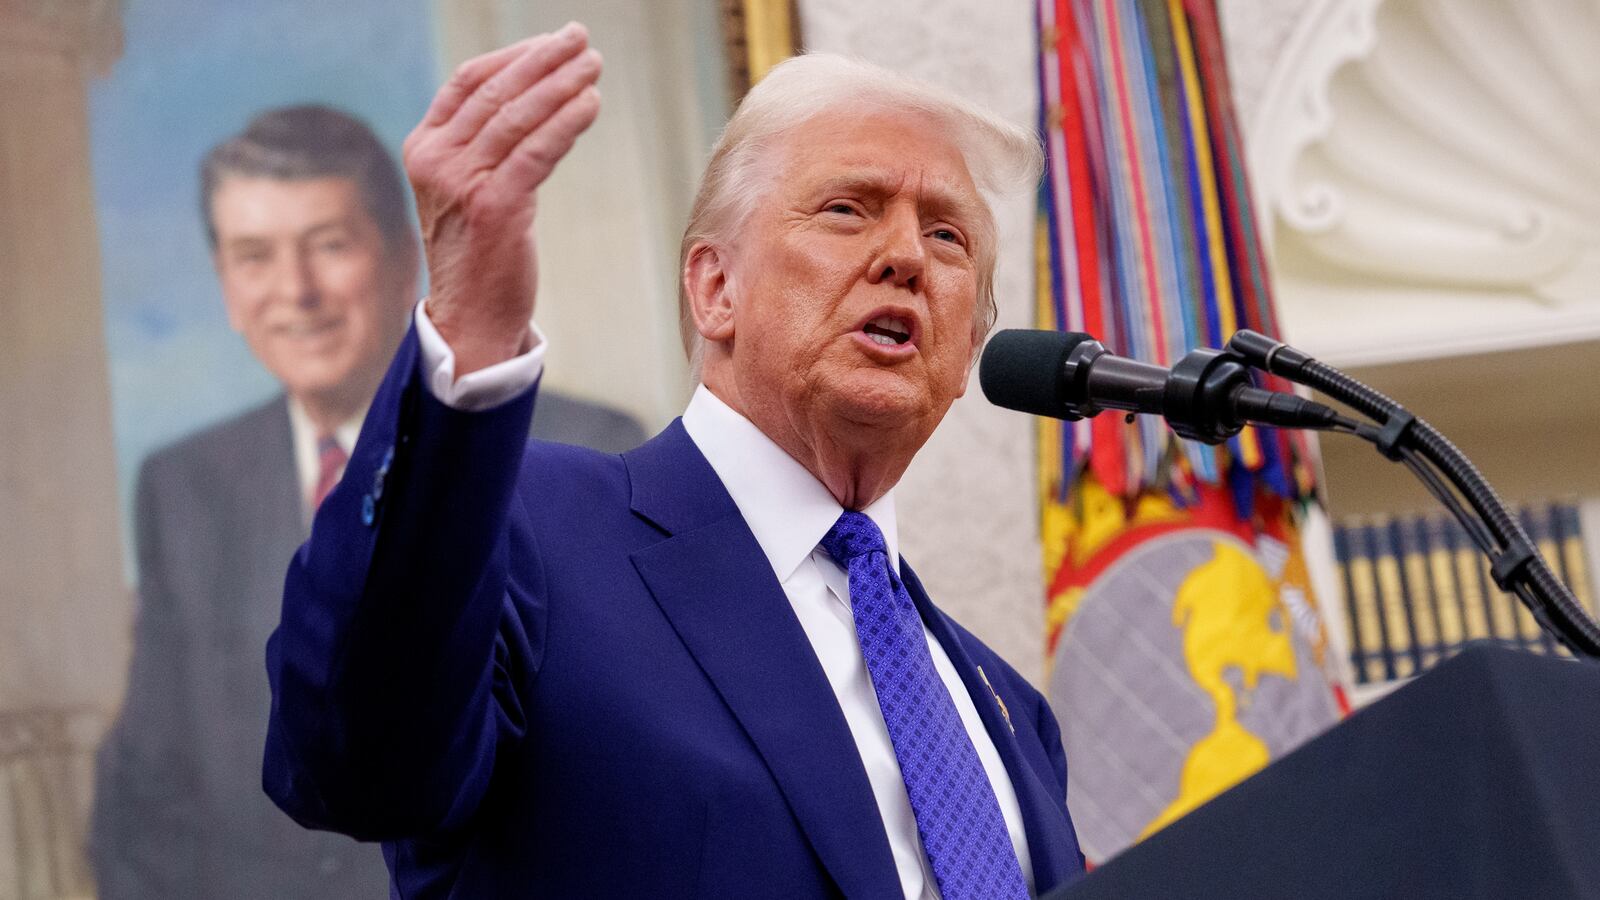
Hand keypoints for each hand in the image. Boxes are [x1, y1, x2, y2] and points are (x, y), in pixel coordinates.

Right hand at [403, 23, 601, 375]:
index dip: (514, 56)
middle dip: (544, 60)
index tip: (553, 42)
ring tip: (594, 65)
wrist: (470, 318)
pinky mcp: (494, 207)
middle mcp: (435, 160)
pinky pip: (537, 151)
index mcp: (423, 149)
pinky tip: (591, 104)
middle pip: (496, 91)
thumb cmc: (478, 253)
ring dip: (562, 84)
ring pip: (519, 117)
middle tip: (581, 40)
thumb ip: (483, 147)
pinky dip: (567, 122)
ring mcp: (461, 183)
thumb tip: (533, 98)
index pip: (469, 82)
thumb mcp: (468, 189)